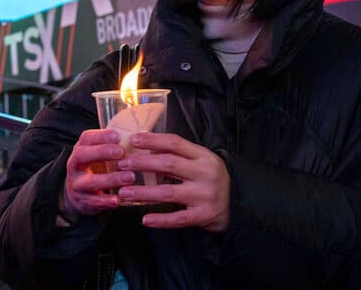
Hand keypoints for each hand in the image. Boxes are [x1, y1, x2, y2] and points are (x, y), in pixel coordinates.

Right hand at [61, 129, 134, 217]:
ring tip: (130, 177)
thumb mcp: (98, 155)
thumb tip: (140, 135)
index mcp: (80, 149)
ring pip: (91, 181)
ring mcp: (77, 184)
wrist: (78, 194)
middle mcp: (75, 166)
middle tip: (122, 152)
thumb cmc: (95, 168)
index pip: (86, 138)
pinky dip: (107, 201)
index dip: (100, 136)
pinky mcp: (84, 201)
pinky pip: (95, 202)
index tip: (117, 136)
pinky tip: (119, 199)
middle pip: (83, 155)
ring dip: (111, 179)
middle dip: (102, 152)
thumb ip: (112, 146)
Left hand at [116, 132, 230, 232]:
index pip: (175, 143)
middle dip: (142, 164)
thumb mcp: (200, 161)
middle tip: (123, 165)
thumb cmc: (211, 178)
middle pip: (168, 165)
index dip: (153, 140)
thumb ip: (178, 156)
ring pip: (169, 192)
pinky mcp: (203, 215)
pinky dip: (161, 220)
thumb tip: (147, 150)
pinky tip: (145, 219)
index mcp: (203, 156)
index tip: (133, 140)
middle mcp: (204, 173)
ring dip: (143, 192)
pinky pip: (178, 218)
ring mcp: (204, 195)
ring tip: (124, 193)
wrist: (238, 204)